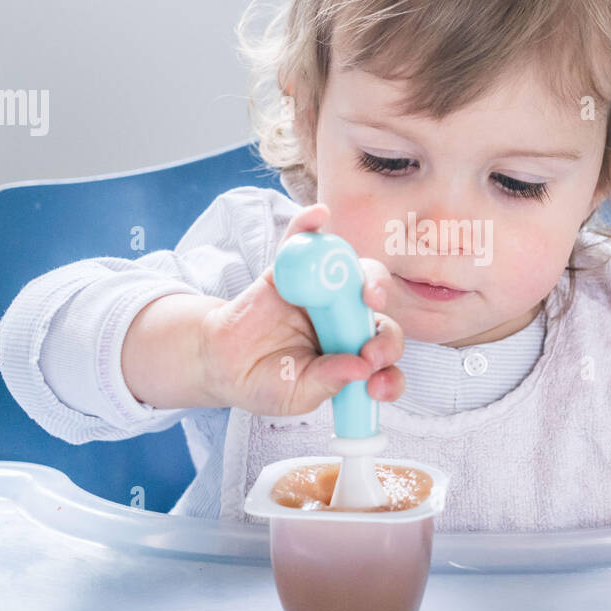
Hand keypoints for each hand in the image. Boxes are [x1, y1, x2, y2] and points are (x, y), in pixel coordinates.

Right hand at [196, 202, 405, 415]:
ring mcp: (320, 288)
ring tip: (366, 292)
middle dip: (386, 322)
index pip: (384, 345)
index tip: (377, 380)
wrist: (222, 365)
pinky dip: (309, 226)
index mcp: (354, 346)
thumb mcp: (299, 394)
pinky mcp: (290, 269)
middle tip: (373, 342)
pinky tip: (319, 216)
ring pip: (351, 271)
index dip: (388, 357)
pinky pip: (302, 243)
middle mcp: (343, 313)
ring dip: (366, 277)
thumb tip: (361, 370)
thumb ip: (328, 382)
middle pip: (376, 303)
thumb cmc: (267, 381)